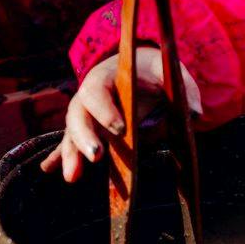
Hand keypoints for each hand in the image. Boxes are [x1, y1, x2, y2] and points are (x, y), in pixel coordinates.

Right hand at [39, 46, 202, 181]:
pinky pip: (69, 143)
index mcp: (105, 76)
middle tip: (96, 157)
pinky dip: (59, 156)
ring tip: (72, 177)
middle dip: (83, 137)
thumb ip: (184, 87)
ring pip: (71, 133)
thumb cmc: (151, 68)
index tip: (120, 128)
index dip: (104, 109)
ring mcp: (86, 114)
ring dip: (70, 154)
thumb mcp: (169, 70)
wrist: (136, 66)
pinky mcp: (88, 129)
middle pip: (77, 115)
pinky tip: (48, 170)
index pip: (96, 90)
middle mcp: (88, 96)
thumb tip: (196, 114)